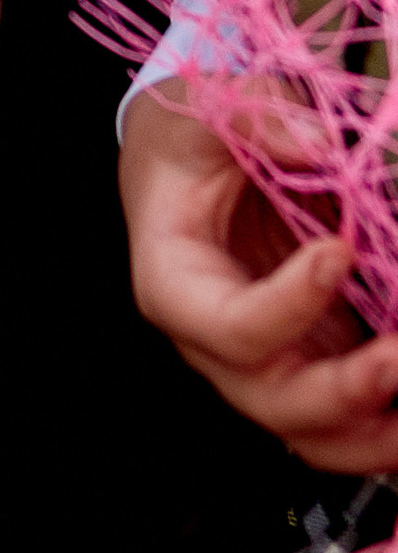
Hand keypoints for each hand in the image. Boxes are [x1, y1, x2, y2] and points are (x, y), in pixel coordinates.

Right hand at [122, 81, 397, 473]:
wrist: (182, 169)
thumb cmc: (187, 147)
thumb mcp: (208, 116)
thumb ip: (260, 120)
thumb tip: (323, 147)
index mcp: (175, 284)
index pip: (228, 325)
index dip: (287, 304)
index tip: (339, 251)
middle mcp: (218, 345)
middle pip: (276, 404)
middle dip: (347, 393)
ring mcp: (270, 364)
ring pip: (319, 436)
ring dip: (380, 436)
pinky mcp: (313, 364)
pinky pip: (352, 419)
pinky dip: (388, 422)